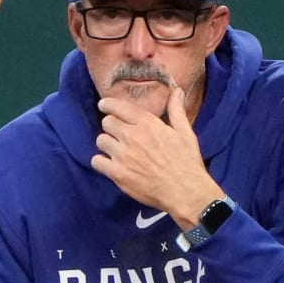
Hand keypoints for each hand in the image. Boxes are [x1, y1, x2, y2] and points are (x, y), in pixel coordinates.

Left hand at [91, 87, 221, 229]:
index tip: (104, 105)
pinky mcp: (118, 173)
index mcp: (148, 123)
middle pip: (107, 122)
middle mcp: (132, 136)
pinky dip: (101, 162)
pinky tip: (109, 165)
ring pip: (100, 140)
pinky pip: (97, 161)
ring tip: (115, 150)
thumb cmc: (187, 162)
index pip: (118, 107)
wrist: (184, 191)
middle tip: (117, 134)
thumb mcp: (185, 133)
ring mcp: (123, 155)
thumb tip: (176, 90)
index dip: (108, 105)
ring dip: (106, 144)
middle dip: (110, 126)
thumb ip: (176, 110)